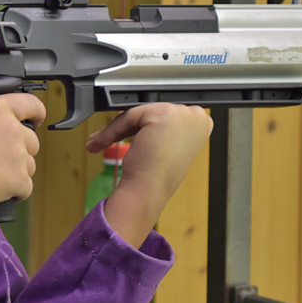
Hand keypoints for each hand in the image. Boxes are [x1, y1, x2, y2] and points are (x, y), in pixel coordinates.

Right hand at [0, 93, 44, 205]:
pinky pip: (25, 186)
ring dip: (17, 169)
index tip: (37, 118)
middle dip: (19, 147)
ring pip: (30, 164)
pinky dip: (15, 190)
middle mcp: (12, 129)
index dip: (37, 111)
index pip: (31, 103)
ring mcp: (18, 156)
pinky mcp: (19, 180)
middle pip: (32, 139)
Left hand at [86, 103, 213, 246]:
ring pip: (138, 113)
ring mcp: (183, 114)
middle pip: (151, 111)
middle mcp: (197, 116)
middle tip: (106, 138)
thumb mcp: (167, 144)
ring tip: (100, 142)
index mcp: (201, 123)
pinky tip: (100, 142)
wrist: (149, 191)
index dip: (144, 125)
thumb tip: (143, 116)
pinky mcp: (163, 114)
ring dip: (116, 129)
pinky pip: (129, 115)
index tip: (127, 131)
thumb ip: (162, 126)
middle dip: (128, 126)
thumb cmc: (157, 175)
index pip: (165, 114)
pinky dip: (112, 130)